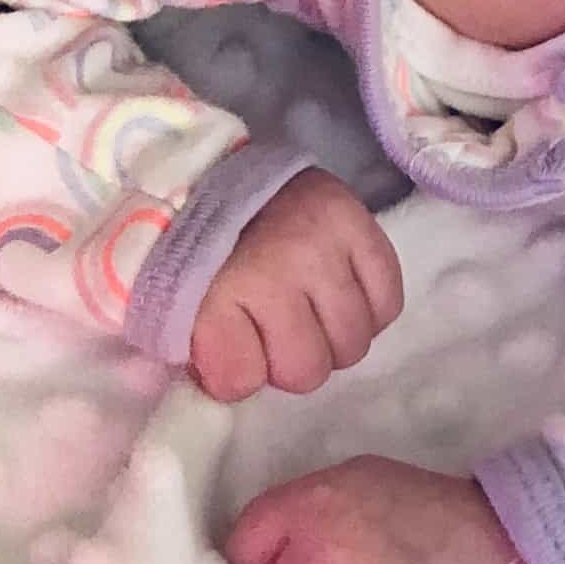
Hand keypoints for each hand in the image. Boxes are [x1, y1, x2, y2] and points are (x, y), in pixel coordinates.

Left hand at [186, 167, 404, 403]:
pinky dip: (366, 312)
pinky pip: (387, 306)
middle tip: (273, 330)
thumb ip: (205, 353)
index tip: (229, 346)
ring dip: (329, 340)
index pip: (240, 378)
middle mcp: (279, 268)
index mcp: (218, 287)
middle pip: (307, 371)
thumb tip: (236, 391)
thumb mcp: (177, 300)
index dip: (235, 371)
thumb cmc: (195, 247)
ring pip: (352, 345)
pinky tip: (338, 296)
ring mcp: (328, 247)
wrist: (219, 172)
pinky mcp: (365, 227)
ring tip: (307, 311)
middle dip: (288, 361)